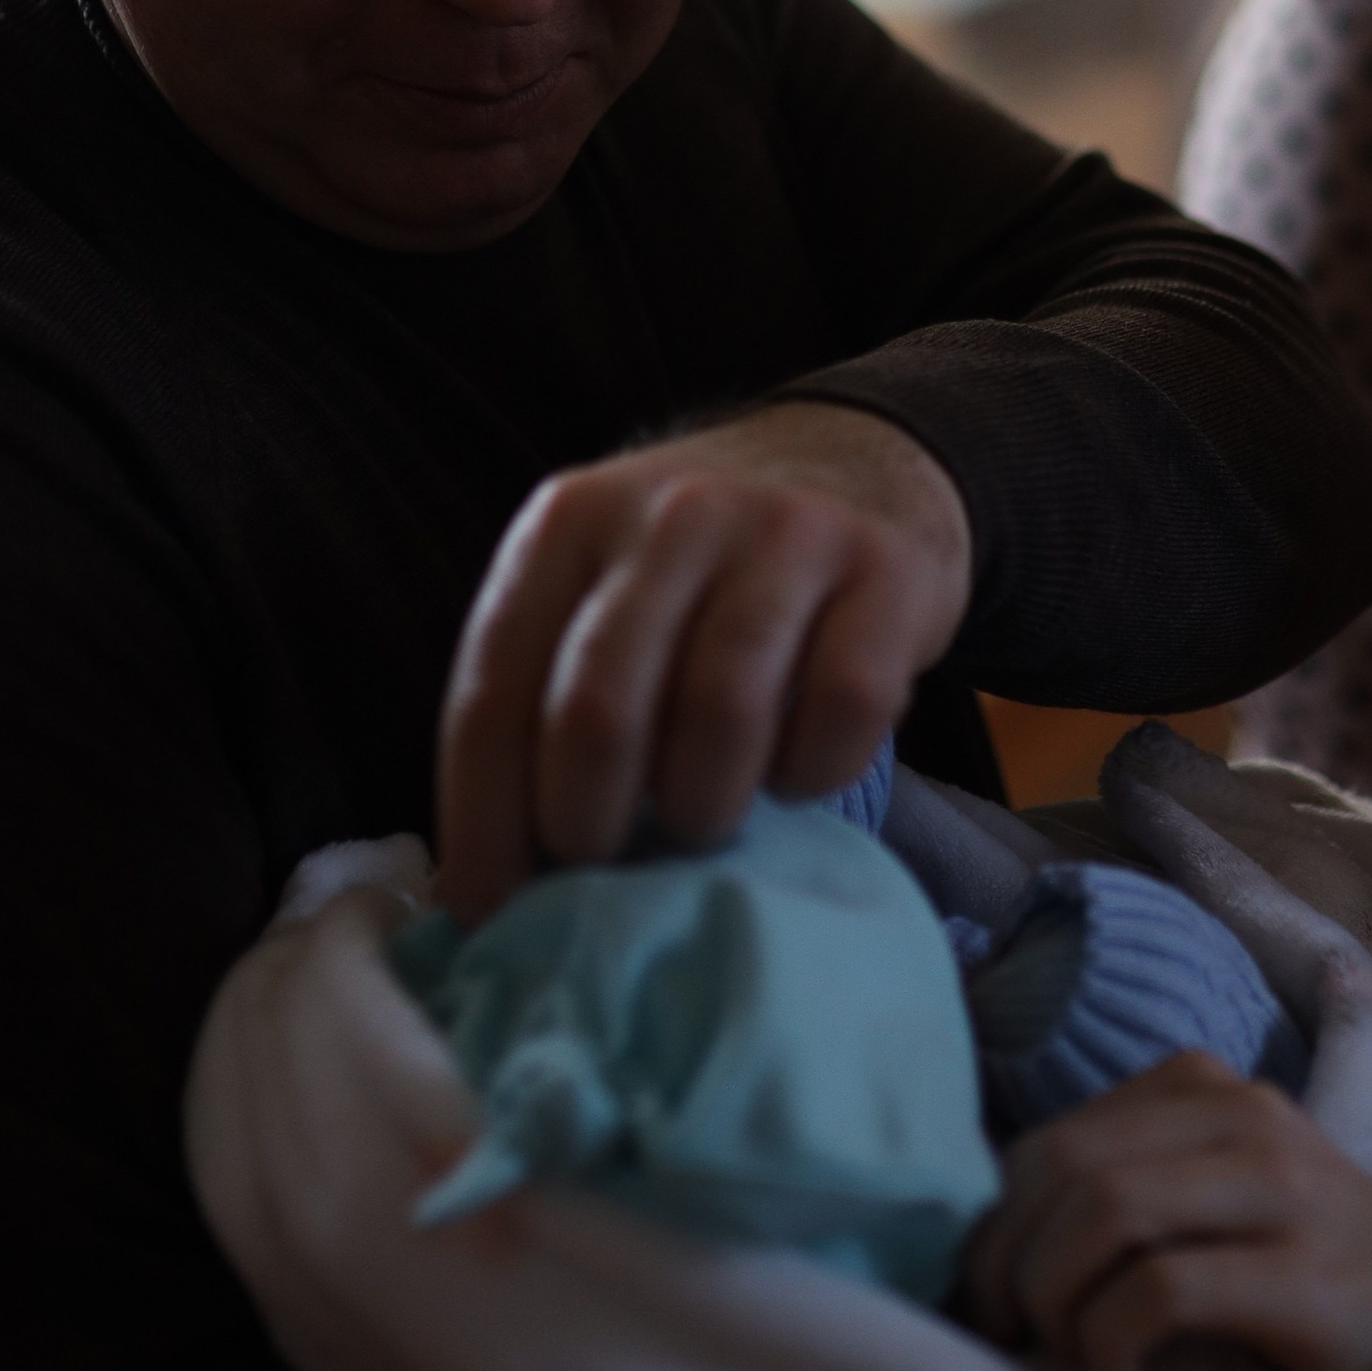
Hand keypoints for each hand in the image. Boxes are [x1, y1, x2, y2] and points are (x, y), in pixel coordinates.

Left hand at [435, 402, 971, 916]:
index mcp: (568, 523)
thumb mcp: (601, 590)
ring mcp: (786, 534)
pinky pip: (843, 709)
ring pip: (720, 713)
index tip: (493, 908)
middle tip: (606, 873)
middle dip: (588, 828)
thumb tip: (488, 886)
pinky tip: (796, 774)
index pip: (494, 692)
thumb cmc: (704, 571)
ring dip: (701, 810)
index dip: (483, 822)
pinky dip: (813, 773)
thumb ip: (544, 696)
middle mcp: (671, 515)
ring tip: (701, 825)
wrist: (855, 461)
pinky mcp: (888, 572)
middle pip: (598, 713)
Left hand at [964, 1053, 1371, 1370]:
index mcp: (1202, 1087)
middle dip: (1008, 1262)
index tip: (983, 1297)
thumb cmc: (1290, 1263)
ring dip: (1054, 1298)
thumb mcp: (1205, 1192)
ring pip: (1106, 1211)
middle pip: (1067, 1168)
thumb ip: (1120, 1182)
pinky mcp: (1302, 1275)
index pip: (1052, 1137)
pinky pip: (1162, 1290)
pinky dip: (1110, 1340)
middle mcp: (1241, 1114)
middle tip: (1008, 1335)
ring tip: (1064, 1354)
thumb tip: (987, 1242)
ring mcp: (1279, 1189)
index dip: (991, 1223)